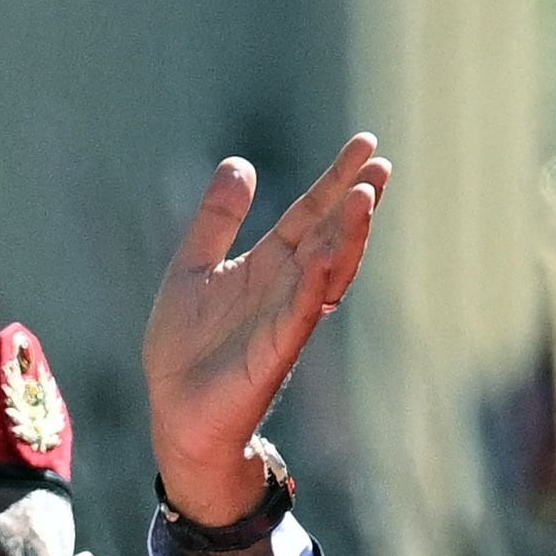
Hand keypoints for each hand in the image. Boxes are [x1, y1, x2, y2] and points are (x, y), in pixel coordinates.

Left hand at [142, 134, 391, 525]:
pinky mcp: (274, 352)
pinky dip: (314, 284)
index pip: (310, 213)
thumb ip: (216, 220)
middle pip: (328, 234)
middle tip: (380, 163)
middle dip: (355, 200)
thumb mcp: (192, 268)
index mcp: (267, 264)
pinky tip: (324, 254)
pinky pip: (300, 313)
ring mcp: (285, 318)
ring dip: (347, 235)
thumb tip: (239, 163)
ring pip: (326, 270)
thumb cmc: (185, 347)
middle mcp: (285, 287)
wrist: (175, 412)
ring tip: (365, 196)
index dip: (335, 180)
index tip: (366, 143)